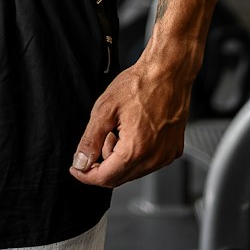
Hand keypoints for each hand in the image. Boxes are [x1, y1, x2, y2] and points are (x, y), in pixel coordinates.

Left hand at [68, 60, 191, 187]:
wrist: (168, 72)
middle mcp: (154, 158)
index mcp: (136, 150)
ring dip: (118, 158)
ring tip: (118, 130)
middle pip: (119, 178)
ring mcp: (166, 156)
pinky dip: (134, 154)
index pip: (105, 178)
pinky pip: (147, 163)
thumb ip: (90, 140)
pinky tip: (133, 132)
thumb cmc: (140, 84)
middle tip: (101, 136)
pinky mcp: (173, 150)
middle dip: (102, 164)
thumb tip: (81, 162)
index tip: (76, 168)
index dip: (86, 175)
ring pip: (133, 172)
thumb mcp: (105, 109)